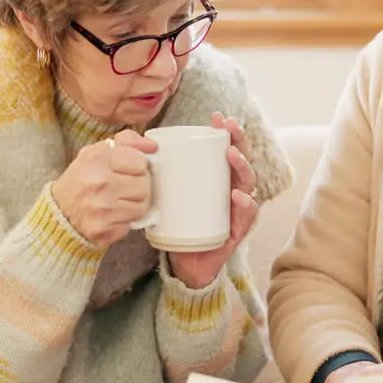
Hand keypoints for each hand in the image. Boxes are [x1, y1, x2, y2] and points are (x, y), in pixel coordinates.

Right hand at [50, 129, 156, 246]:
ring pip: (142, 206)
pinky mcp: (103, 230)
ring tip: (118, 201)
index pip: (140, 161)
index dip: (136, 166)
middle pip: (144, 184)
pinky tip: (112, 215)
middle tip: (122, 187)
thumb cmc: (82, 181)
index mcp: (97, 158)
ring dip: (134, 204)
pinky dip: (125, 221)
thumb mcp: (98, 153)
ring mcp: (101, 208)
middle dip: (137, 186)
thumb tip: (152, 146)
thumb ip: (127, 142)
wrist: (60, 213)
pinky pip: (132, 224)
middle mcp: (98, 182)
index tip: (126, 170)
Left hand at [168, 112, 258, 288]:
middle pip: (242, 161)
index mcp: (218, 180)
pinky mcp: (238, 230)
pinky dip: (245, 204)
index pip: (226, 150)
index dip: (225, 133)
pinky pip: (247, 215)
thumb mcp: (167, 197)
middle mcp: (232, 190)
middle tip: (230, 127)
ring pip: (248, 183)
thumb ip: (156, 176)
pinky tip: (237, 196)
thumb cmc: (178, 225)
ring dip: (242, 166)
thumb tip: (135, 147)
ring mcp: (238, 210)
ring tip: (231, 154)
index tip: (216, 117)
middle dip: (239, 140)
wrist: (185, 264)